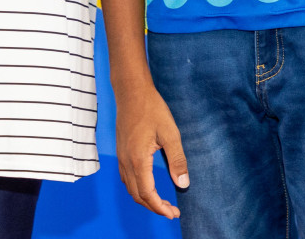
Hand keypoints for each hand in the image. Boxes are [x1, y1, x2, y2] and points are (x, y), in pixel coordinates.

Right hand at [115, 81, 188, 218]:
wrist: (131, 91)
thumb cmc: (151, 109)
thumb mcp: (170, 133)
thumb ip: (177, 160)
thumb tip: (183, 184)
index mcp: (138, 160)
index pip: (147, 194)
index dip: (160, 207)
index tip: (174, 213)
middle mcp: (126, 161)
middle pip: (137, 195)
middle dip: (154, 207)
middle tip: (171, 211)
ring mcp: (121, 157)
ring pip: (130, 188)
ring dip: (145, 199)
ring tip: (161, 202)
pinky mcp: (121, 151)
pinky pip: (126, 178)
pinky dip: (137, 188)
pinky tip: (147, 185)